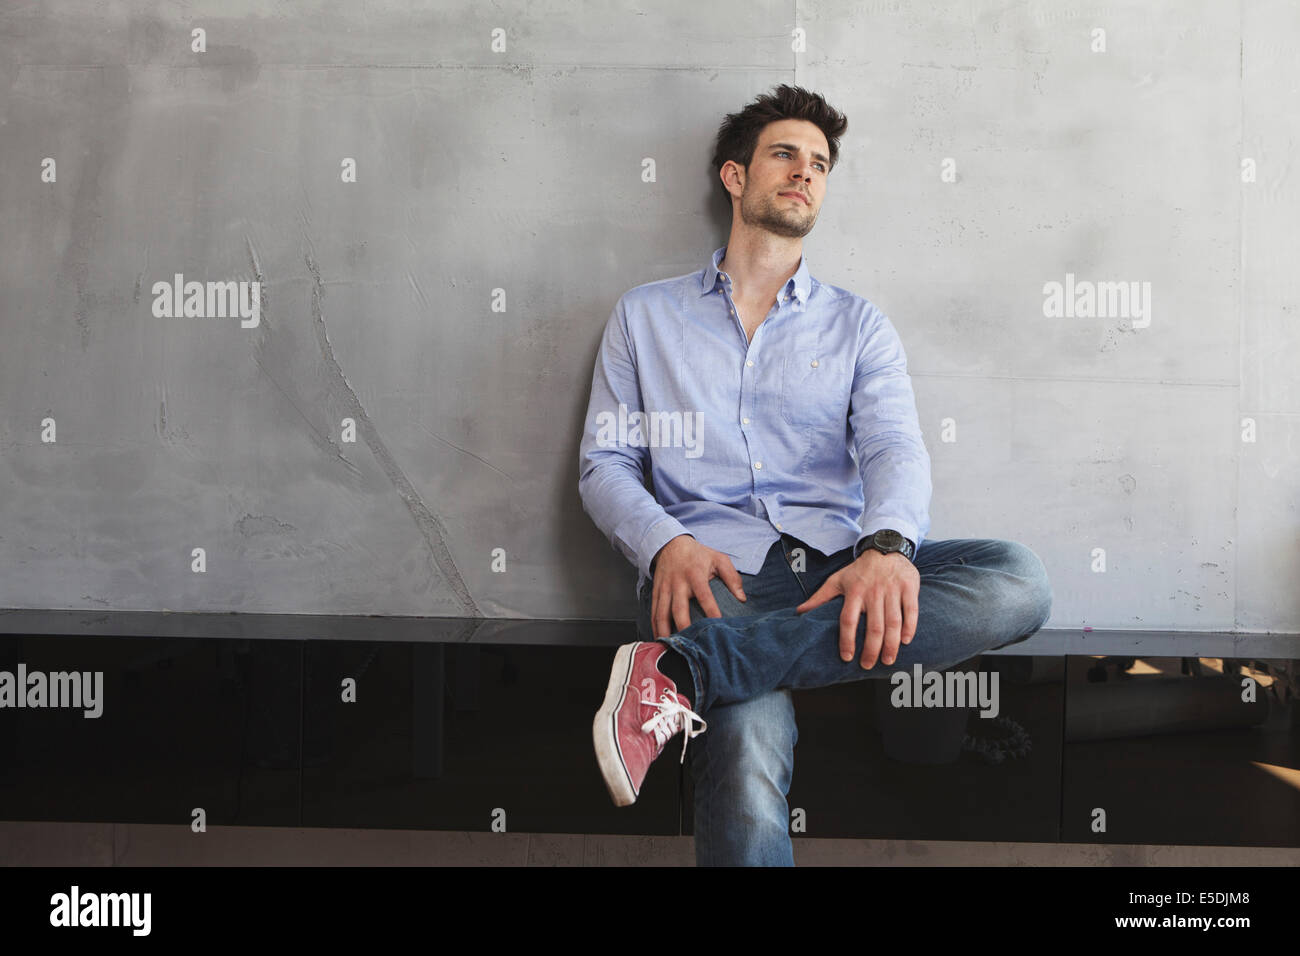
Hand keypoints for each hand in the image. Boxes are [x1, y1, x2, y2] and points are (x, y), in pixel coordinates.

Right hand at [649, 534, 745, 637]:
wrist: (671, 544)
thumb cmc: (698, 554)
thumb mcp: (718, 559)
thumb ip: (732, 577)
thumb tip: (742, 598)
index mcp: (695, 574)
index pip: (704, 596)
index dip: (711, 611)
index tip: (717, 626)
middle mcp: (678, 583)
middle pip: (679, 609)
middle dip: (683, 627)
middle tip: (690, 644)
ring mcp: (665, 588)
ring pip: (662, 613)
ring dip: (665, 631)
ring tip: (671, 647)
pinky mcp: (656, 592)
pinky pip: (654, 611)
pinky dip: (655, 626)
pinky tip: (659, 638)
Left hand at [795, 550, 918, 668]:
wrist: (885, 547)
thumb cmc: (859, 570)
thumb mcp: (837, 580)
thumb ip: (820, 598)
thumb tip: (799, 612)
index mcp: (854, 591)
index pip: (848, 620)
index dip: (847, 640)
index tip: (846, 657)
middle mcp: (873, 591)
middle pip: (873, 626)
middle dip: (871, 649)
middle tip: (868, 665)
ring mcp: (892, 589)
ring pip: (893, 621)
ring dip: (891, 644)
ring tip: (888, 660)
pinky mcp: (909, 587)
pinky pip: (911, 610)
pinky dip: (910, 627)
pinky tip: (906, 641)